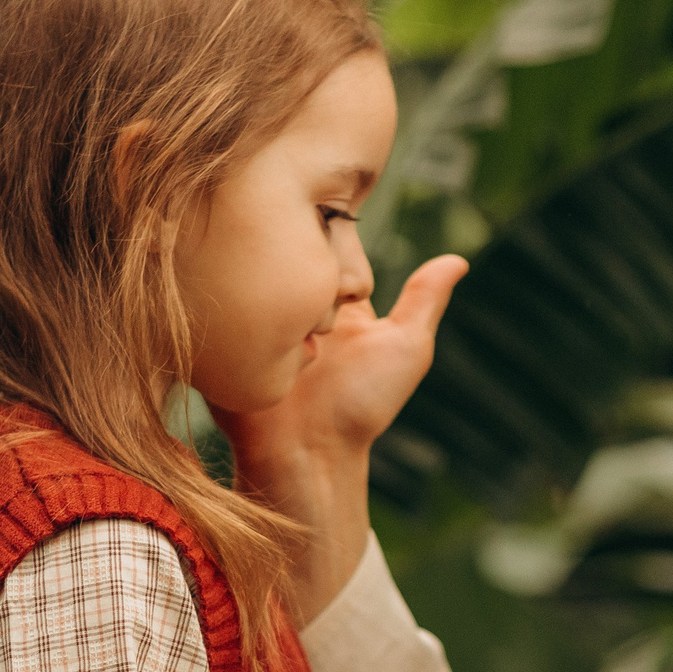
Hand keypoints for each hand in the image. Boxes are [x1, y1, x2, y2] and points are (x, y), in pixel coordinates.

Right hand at [214, 252, 463, 472]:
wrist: (305, 456)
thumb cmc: (361, 408)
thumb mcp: (404, 349)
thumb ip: (424, 302)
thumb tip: (457, 259)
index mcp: (334, 299)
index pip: (329, 241)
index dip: (330, 227)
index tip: (327, 216)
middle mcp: (294, 302)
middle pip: (287, 245)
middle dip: (292, 240)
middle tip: (294, 244)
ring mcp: (252, 317)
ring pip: (248, 264)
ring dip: (259, 263)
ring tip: (269, 271)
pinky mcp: (218, 334)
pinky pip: (215, 296)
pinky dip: (225, 289)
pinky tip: (235, 282)